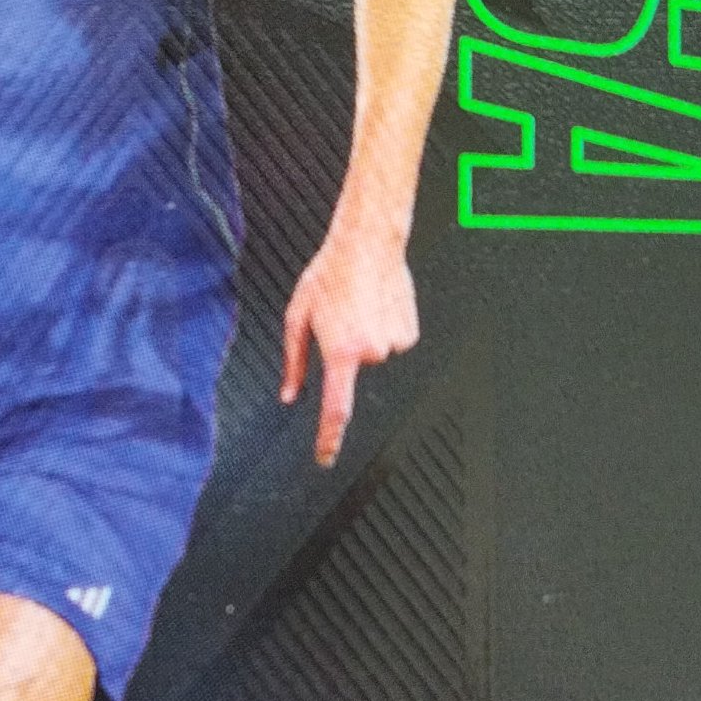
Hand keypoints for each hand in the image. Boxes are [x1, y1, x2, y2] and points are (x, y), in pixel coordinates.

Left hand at [280, 227, 419, 466]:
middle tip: (338, 318)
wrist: (368, 243)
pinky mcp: (410, 333)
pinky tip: (376, 305)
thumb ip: (294, 362)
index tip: (325, 457)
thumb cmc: (329, 275)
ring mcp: (394, 344)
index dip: (329, 439)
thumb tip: (290, 394)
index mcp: (340, 352)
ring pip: (373, 356)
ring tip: (357, 305)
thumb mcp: (298, 317)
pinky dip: (382, 329)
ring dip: (363, 337)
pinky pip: (391, 343)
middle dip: (343, 351)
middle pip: (353, 371)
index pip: (336, 410)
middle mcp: (371, 352)